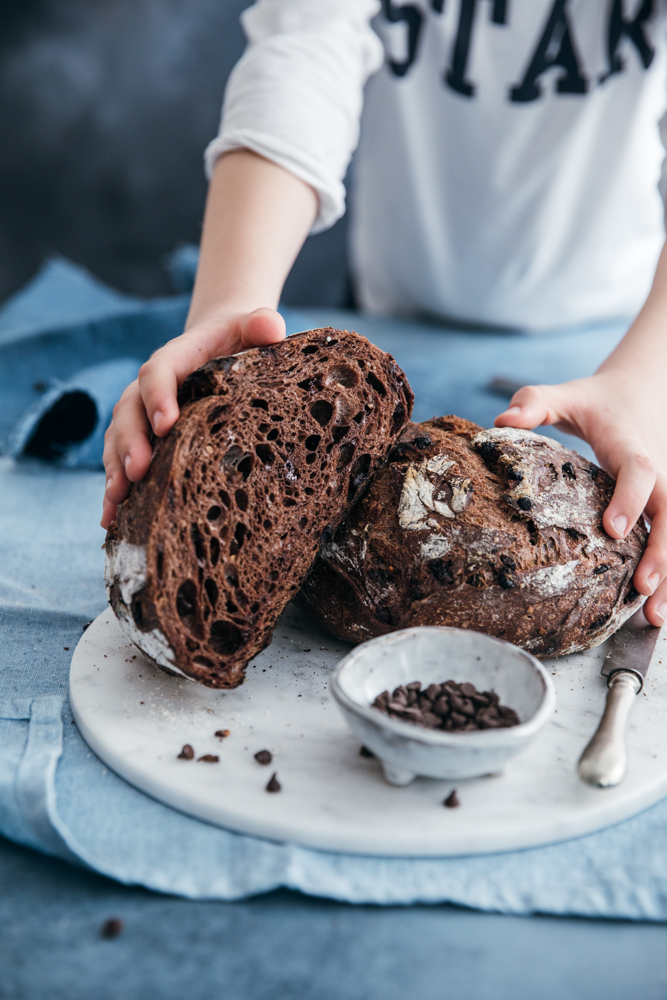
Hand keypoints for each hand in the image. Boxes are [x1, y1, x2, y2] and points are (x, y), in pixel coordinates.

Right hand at [101, 307, 284, 528]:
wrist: (223, 344)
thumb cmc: (242, 340)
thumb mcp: (253, 327)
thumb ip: (260, 324)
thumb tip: (271, 328)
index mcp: (178, 357)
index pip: (159, 371)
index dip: (158, 395)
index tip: (166, 423)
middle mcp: (151, 387)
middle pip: (129, 410)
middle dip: (130, 442)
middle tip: (138, 471)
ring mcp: (144, 414)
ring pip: (119, 440)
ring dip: (116, 471)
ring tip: (117, 502)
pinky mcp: (145, 438)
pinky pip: (124, 463)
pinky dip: (117, 491)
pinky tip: (111, 521)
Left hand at [495, 370, 666, 626]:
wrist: (640, 395)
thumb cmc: (594, 403)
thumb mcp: (563, 395)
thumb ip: (534, 402)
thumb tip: (502, 422)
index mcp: (630, 445)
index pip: (639, 470)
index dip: (629, 498)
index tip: (611, 528)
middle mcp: (658, 471)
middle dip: (662, 551)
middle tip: (645, 587)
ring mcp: (666, 492)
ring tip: (656, 617)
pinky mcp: (664, 509)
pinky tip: (655, 612)